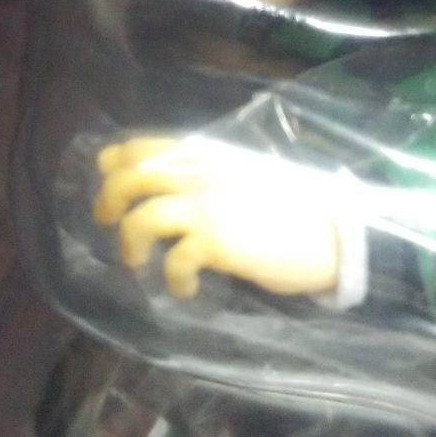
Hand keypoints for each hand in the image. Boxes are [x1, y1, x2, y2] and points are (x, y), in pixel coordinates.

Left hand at [92, 136, 340, 298]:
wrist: (330, 231)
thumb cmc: (292, 204)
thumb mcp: (242, 175)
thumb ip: (207, 175)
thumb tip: (171, 186)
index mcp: (205, 155)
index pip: (144, 145)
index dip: (115, 161)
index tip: (106, 176)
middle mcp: (198, 174)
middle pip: (130, 179)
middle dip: (107, 201)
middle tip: (105, 222)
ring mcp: (205, 207)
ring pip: (140, 218)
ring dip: (130, 245)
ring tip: (138, 263)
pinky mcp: (215, 242)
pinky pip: (174, 262)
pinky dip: (173, 280)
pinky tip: (185, 290)